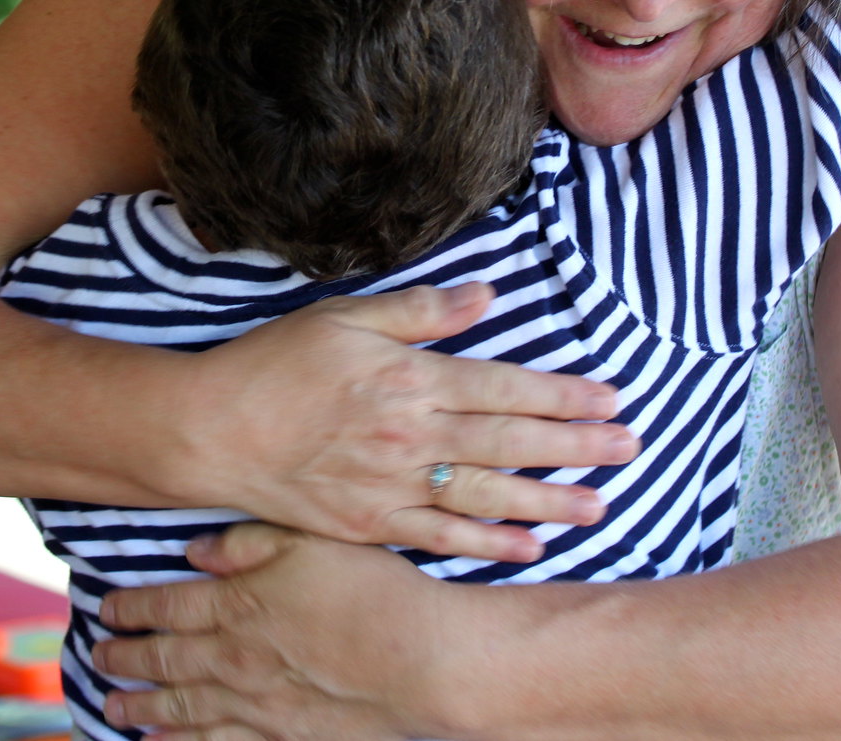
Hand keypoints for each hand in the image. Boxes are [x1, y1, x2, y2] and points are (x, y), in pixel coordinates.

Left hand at [96, 524, 455, 740]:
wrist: (420, 661)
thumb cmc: (374, 592)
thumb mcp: (313, 542)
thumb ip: (252, 544)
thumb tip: (197, 553)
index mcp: (240, 602)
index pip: (169, 605)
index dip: (133, 607)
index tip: (106, 609)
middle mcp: (235, 656)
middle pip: (165, 658)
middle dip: (126, 657)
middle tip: (99, 657)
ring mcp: (255, 703)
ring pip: (180, 705)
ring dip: (141, 704)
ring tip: (113, 705)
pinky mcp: (280, 735)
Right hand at [173, 282, 635, 561]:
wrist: (210, 430)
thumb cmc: (275, 365)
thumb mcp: (344, 316)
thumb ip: (420, 310)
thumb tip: (485, 295)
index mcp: (409, 378)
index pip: (504, 387)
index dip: (562, 395)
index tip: (610, 399)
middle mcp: (409, 434)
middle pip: (509, 442)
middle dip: (576, 447)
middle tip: (630, 449)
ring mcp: (391, 484)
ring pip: (485, 494)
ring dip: (547, 501)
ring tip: (599, 506)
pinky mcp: (370, 524)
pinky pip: (440, 536)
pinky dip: (487, 542)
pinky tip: (528, 546)